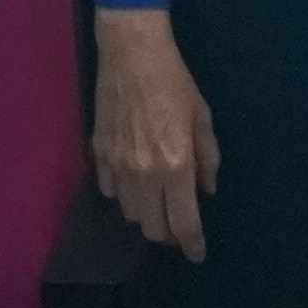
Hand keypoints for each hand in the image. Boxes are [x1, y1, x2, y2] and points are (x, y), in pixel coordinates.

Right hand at [92, 9, 218, 257]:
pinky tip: (133, 179)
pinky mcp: (99, 154)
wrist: (131, 53)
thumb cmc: (174, 82)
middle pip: (152, 228)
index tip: (197, 254)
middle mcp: (145, 175)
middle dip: (168, 233)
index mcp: (176, 166)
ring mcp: (118, 167)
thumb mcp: (202, 118)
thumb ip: (208, 158)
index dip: (192, 244)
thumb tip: (207, 189)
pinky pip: (110, 191)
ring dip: (146, 213)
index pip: (183, 223)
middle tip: (178, 223)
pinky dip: (123, 193)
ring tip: (157, 198)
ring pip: (130, 213)